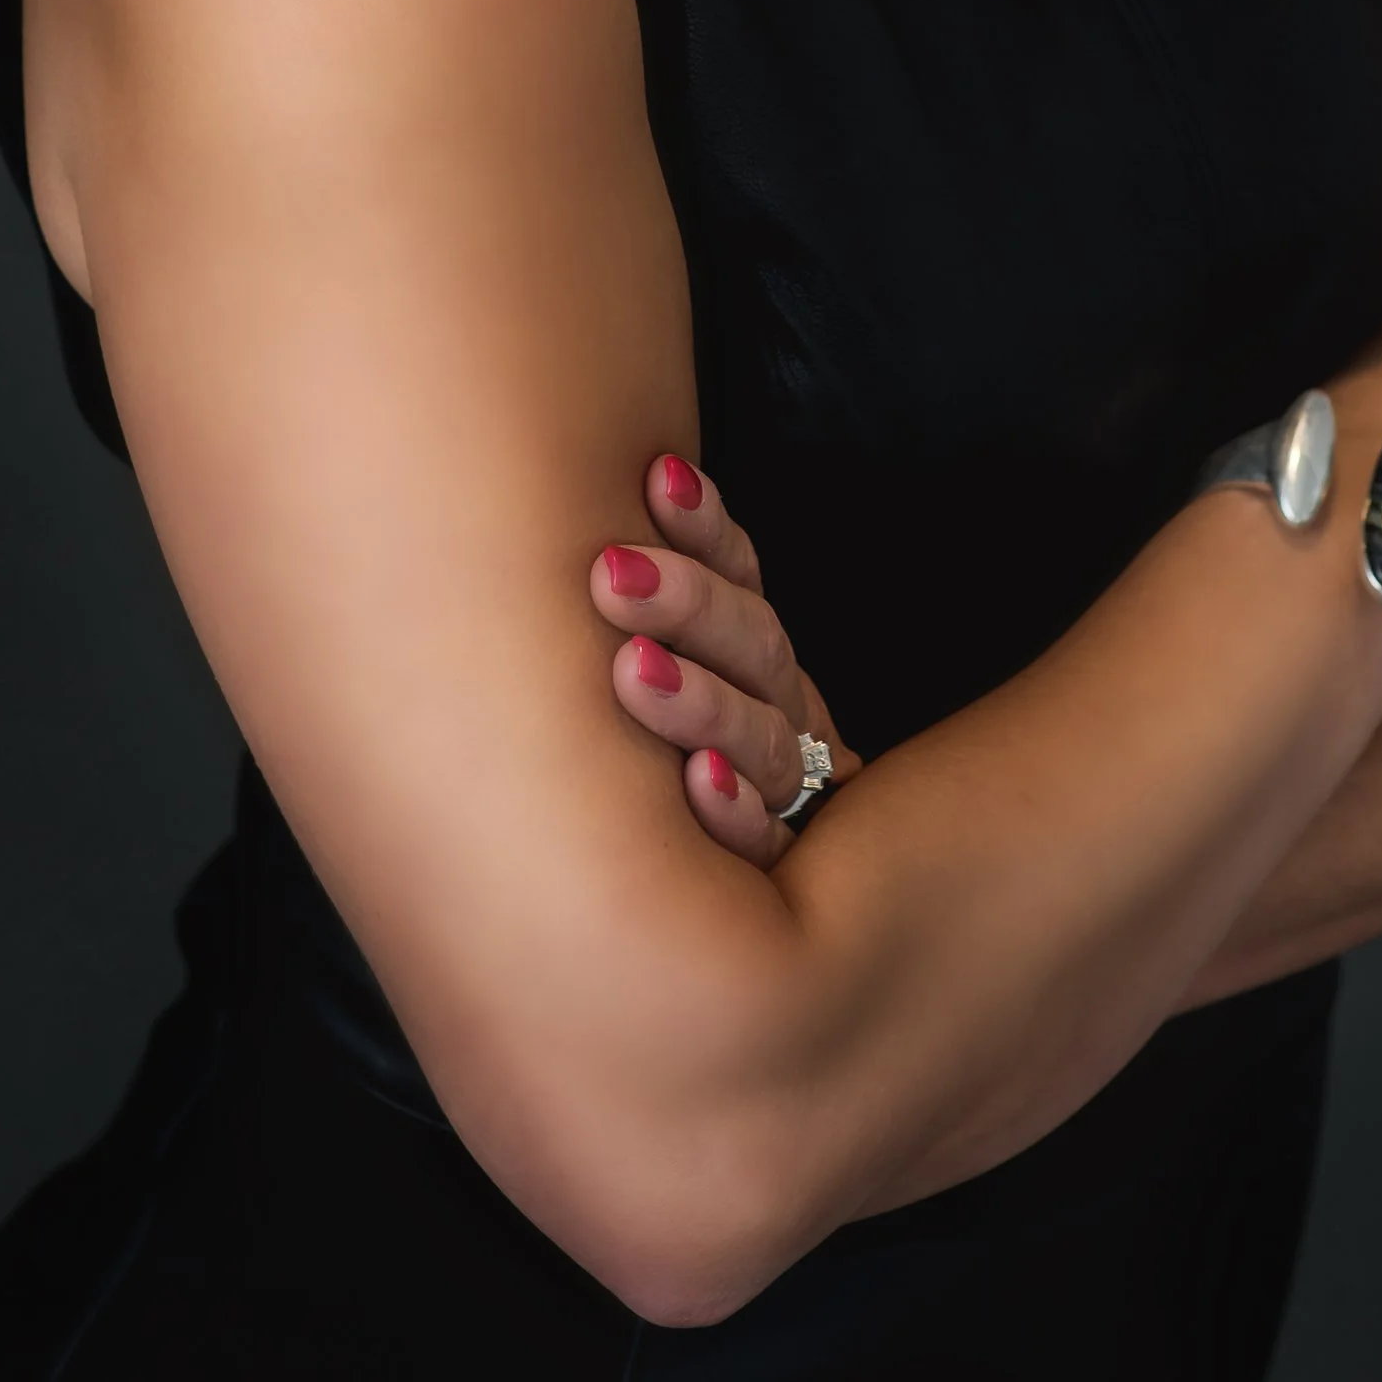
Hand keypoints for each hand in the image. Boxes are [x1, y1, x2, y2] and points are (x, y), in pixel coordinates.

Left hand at [589, 456, 860, 863]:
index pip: (740, 578)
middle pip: (754, 646)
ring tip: (634, 671)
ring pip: (762, 737)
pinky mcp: (781, 875)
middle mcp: (777, 714)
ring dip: (702, 701)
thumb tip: (595, 499)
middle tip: (612, 574)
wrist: (745, 906)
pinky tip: (703, 786)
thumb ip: (634, 609)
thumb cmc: (649, 765)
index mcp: (750, 656)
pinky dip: (737, 813)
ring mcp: (786, 793)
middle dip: (689, 602)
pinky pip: (766, 846)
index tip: (658, 475)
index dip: (705, 528)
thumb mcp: (657, 670)